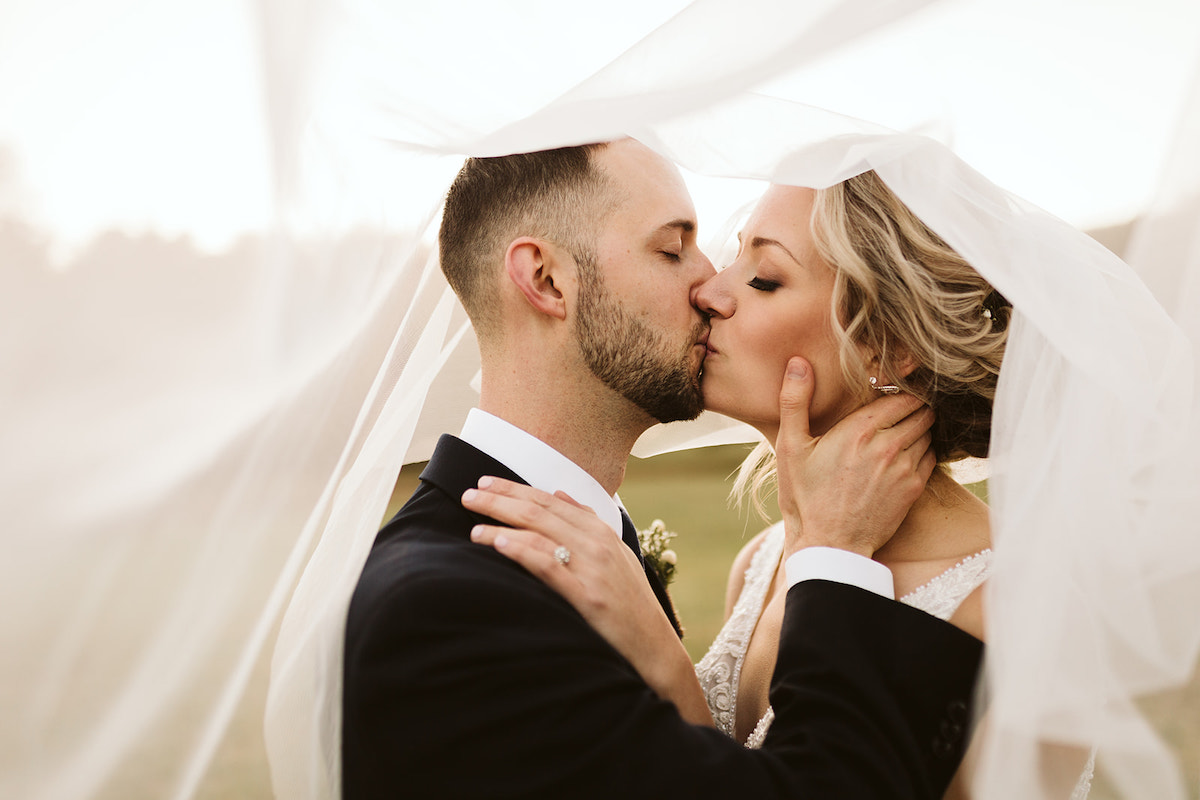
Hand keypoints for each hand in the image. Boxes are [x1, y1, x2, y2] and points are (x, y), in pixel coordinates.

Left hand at [462, 477, 713, 725]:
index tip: (485, 483)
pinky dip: (522, 551)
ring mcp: (593, 568)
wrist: (653, 646)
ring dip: (502, 526)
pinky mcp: (587, 596)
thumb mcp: (615, 554)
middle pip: (539, 512)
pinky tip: (499, 544)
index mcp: (601, 531)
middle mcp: (597, 543)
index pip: (549, 501)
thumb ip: (587, 522)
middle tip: (468, 494)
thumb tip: (559, 494)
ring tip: (473, 526)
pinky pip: (549, 566)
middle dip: (500, 500)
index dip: (515, 489)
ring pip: (539, 535)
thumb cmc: (630, 602)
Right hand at [775, 357, 934, 558]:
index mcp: (859, 429)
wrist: (829, 545)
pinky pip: (932, 457)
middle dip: (914, 407)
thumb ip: (794, 401)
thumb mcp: (790, 447)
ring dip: (920, 429)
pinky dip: (924, 451)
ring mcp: (905, 468)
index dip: (900, 391)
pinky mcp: (914, 489)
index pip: (901, 395)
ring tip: (902, 432)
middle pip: (921, 411)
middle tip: (900, 410)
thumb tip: (798, 362)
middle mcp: (888, 445)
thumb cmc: (805, 496)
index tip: (891, 393)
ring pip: (929, 433)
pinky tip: (905, 455)